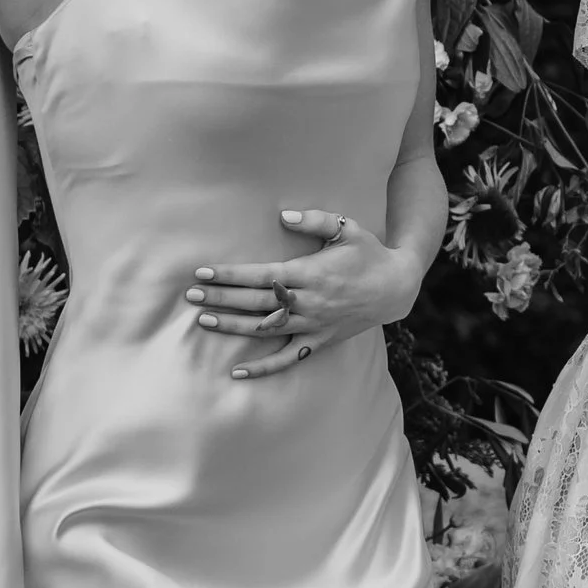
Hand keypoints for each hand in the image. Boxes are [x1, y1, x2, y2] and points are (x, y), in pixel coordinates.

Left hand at [184, 207, 418, 382]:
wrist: (396, 288)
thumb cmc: (369, 254)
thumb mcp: (347, 228)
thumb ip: (314, 220)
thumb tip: (283, 215)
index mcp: (310, 273)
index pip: (261, 276)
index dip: (230, 275)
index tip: (203, 273)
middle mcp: (308, 302)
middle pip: (256, 302)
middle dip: (221, 299)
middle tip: (191, 296)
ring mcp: (312, 325)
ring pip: (264, 329)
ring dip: (232, 325)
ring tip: (203, 319)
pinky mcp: (319, 341)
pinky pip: (287, 358)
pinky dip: (262, 368)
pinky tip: (237, 372)